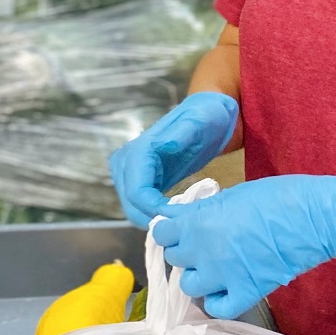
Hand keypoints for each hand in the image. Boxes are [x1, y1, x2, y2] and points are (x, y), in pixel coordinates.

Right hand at [110, 92, 238, 227]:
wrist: (207, 113)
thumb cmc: (207, 116)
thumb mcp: (200, 120)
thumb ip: (183, 133)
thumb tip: (166, 145)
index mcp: (140, 149)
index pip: (136, 192)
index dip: (154, 210)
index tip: (180, 217)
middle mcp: (127, 160)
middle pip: (131, 204)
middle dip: (155, 217)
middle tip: (184, 221)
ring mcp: (131, 171)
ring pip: (133, 208)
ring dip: (155, 216)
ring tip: (183, 215)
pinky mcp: (141, 178)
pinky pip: (141, 205)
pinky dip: (156, 212)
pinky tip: (178, 210)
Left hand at [152, 172, 335, 319]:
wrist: (313, 217)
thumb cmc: (276, 196)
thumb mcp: (231, 195)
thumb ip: (201, 210)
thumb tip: (178, 216)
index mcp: (198, 223)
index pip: (160, 233)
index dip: (169, 230)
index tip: (179, 228)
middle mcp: (203, 252)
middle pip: (174, 258)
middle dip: (185, 251)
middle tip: (202, 244)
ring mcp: (223, 276)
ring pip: (189, 286)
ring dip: (198, 276)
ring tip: (214, 267)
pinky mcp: (245, 293)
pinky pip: (217, 308)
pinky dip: (217, 300)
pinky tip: (225, 288)